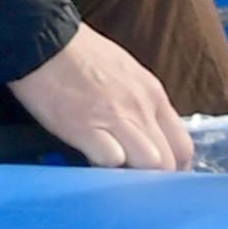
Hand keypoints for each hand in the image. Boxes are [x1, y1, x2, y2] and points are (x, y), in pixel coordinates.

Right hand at [8, 25, 194, 170]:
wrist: (44, 39)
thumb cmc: (81, 55)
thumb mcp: (125, 73)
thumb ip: (139, 103)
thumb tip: (144, 134)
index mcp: (152, 94)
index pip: (183, 145)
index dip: (175, 169)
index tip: (161, 179)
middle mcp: (141, 108)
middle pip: (170, 162)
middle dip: (157, 181)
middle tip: (137, 189)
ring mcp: (115, 118)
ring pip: (149, 165)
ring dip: (134, 179)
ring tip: (115, 181)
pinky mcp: (86, 128)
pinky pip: (110, 161)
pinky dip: (105, 171)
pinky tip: (92, 166)